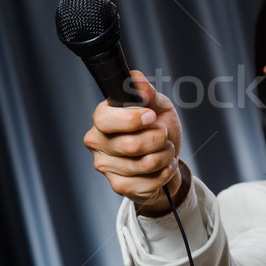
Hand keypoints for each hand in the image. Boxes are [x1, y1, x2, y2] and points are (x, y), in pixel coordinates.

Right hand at [84, 70, 183, 215]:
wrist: (167, 157)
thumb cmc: (158, 127)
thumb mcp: (158, 104)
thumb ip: (147, 91)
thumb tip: (136, 79)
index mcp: (103, 117)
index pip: (105, 119)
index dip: (132, 119)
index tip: (152, 116)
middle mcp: (97, 142)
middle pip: (131, 145)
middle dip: (159, 138)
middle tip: (164, 134)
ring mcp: (106, 166)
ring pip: (144, 164)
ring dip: (166, 155)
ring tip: (165, 150)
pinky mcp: (119, 186)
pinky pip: (149, 182)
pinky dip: (165, 172)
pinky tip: (163, 166)